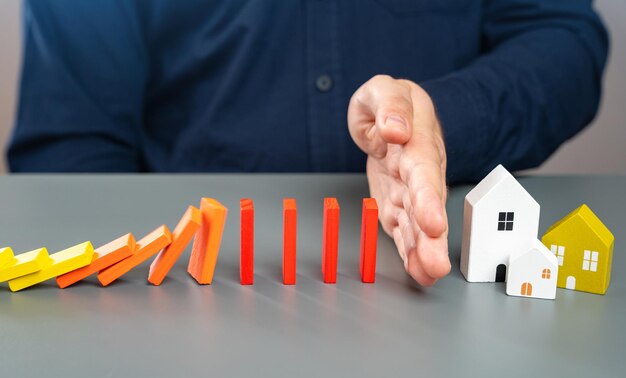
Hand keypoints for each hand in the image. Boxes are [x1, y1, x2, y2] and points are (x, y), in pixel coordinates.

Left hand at [348, 75, 450, 285]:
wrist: (397, 117)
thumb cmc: (391, 103)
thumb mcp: (384, 90)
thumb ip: (389, 105)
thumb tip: (395, 129)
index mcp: (417, 141)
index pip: (423, 170)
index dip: (428, 198)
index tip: (433, 222)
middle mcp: (420, 171)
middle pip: (427, 205)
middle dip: (432, 236)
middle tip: (436, 263)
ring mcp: (410, 191)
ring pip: (419, 223)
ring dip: (425, 251)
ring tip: (429, 274)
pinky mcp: (398, 205)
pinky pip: (405, 230)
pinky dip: (411, 251)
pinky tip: (418, 271)